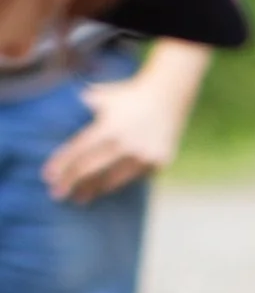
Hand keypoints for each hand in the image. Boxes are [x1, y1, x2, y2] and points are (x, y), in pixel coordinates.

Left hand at [44, 61, 198, 204]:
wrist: (167, 97)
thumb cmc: (128, 96)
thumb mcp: (101, 96)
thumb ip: (83, 107)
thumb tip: (63, 117)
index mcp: (108, 127)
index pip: (78, 150)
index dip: (62, 164)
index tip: (48, 177)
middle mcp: (126, 144)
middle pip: (92, 169)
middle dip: (72, 183)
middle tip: (57, 194)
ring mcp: (144, 157)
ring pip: (113, 179)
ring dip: (94, 189)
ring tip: (81, 197)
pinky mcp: (158, 164)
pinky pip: (134, 177)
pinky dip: (118, 182)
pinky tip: (106, 187)